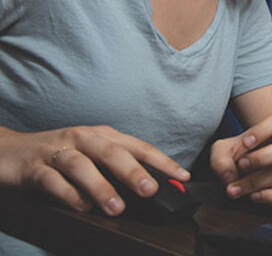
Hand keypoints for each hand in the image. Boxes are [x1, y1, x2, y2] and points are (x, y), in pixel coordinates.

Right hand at [0, 126, 188, 215]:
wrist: (7, 151)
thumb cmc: (58, 155)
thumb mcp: (92, 157)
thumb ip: (118, 169)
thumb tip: (154, 187)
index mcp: (102, 135)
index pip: (138, 146)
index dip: (161, 161)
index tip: (181, 177)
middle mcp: (82, 139)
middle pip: (112, 152)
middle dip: (134, 171)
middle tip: (150, 190)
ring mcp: (57, 152)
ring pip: (82, 165)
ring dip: (101, 187)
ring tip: (117, 208)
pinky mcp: (34, 168)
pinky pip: (53, 180)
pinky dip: (68, 193)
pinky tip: (81, 207)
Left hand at [209, 112, 271, 203]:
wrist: (249, 171)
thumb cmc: (239, 155)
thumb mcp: (223, 150)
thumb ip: (220, 158)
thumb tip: (229, 175)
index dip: (262, 131)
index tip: (245, 142)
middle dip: (262, 158)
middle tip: (241, 165)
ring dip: (254, 182)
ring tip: (234, 188)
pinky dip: (270, 197)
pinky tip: (253, 196)